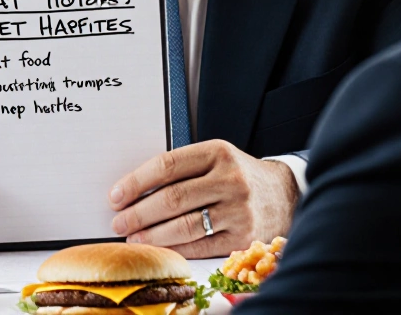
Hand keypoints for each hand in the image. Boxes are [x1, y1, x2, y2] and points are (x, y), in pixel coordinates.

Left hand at [108, 140, 298, 257]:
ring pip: (184, 225)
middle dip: (138, 213)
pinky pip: (200, 246)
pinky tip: (159, 248)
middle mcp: (230, 180)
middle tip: (118, 222)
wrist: (284, 194)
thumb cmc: (238, 175)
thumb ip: (182, 169)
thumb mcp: (215, 158)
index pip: (167, 165)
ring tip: (134, 238)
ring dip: (152, 235)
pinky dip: (175, 248)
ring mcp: (238, 210)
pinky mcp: (243, 237)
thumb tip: (134, 192)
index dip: (136, 182)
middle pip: (173, 198)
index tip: (116, 195)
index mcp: (218, 152)